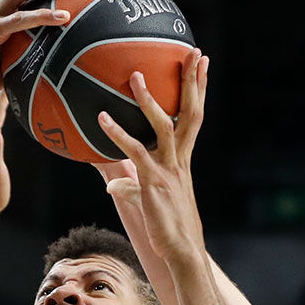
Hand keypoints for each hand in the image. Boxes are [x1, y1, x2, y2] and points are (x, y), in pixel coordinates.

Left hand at [96, 51, 208, 266]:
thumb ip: (131, 188)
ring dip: (148, 99)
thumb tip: (112, 184)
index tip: (203, 65)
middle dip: (193, 82)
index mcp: (183, 160)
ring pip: (162, 125)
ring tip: (135, 75)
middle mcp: (180, 159)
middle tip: (195, 53)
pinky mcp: (152, 181)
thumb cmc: (169, 229)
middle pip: (190, 113)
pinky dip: (116, 134)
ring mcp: (168, 168)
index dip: (199, 90)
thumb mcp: (149, 203)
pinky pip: (133, 152)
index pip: (193, 118)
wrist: (181, 251)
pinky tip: (101, 119)